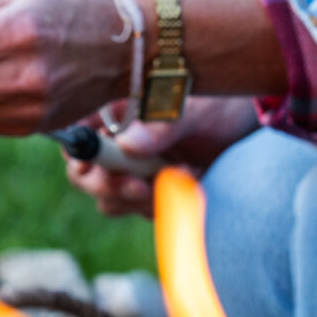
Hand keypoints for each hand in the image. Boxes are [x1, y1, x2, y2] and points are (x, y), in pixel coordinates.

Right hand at [66, 95, 259, 217]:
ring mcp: (129, 171)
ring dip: (142, 199)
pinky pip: (139, 210)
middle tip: (143, 187)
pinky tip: (188, 181)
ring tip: (183, 173)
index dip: (79, 155)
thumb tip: (129, 145)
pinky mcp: (148, 192)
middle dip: (111, 187)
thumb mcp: (192, 111)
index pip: (76, 137)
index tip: (95, 168)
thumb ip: (162, 127)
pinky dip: (162, 205)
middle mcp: (112, 143)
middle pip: (84, 176)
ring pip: (110, 201)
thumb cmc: (213, 105)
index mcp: (111, 114)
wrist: (240, 124)